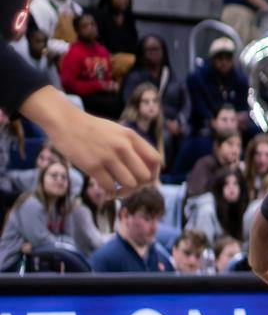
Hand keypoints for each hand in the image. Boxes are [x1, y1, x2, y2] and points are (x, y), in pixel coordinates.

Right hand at [37, 107, 158, 192]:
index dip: (153, 173)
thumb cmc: (92, 129)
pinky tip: (106, 191)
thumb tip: (146, 170)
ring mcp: (108, 156)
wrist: (65, 122)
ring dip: (123, 190)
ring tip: (116, 190)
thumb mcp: (118, 131)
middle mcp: (123, 146)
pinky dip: (109, 193)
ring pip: (129, 183)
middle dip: (139, 186)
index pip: (155, 160)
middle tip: (127, 187)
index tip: (143, 179)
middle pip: (145, 175)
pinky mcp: (93, 165)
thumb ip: (131, 146)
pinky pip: (109, 187)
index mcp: (131, 137)